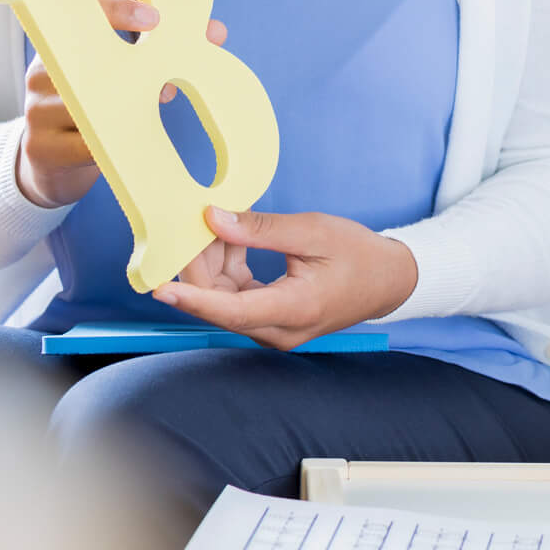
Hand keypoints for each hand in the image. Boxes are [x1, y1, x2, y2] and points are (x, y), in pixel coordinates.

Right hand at [14, 0, 226, 209]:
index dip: (117, 11)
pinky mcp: (42, 149)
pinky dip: (115, 143)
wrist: (50, 163)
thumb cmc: (97, 107)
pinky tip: (133, 144)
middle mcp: (43, 74)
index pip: (81, 16)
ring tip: (156, 111)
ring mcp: (37, 111)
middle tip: (170, 86)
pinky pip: (86, 145)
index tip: (154, 18)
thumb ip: (165, 51)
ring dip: (128, 110)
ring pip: (88, 106)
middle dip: (135, 70)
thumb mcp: (123, 77)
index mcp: (63, 46)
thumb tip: (216, 30)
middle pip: (87, 61)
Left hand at [152, 206, 420, 348]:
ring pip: (225, 302)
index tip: (161, 288)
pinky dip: (229, 271)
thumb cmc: (359, 255)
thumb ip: (260, 229)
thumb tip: (213, 219)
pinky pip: (237, 300)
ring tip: (221, 227)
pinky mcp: (272, 322)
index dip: (194, 300)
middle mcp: (280, 330)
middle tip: (197, 225)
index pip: (233, 311)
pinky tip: (233, 243)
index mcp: (295, 309)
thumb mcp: (313, 232)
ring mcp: (275, 330)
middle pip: (222, 304)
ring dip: (216, 265)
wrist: (388, 281)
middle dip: (202, 265)